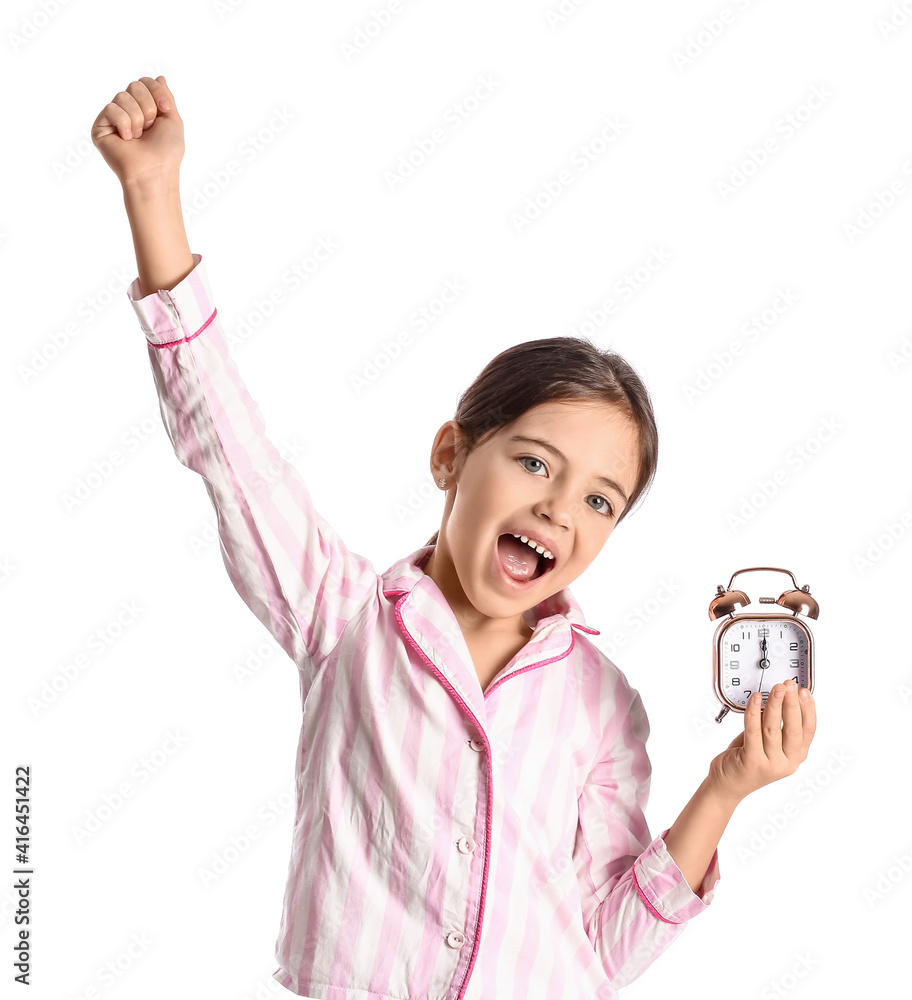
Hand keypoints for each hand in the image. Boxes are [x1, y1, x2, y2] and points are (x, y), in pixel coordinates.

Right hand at [91, 76, 183, 186]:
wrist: (154, 171)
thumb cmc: (166, 152)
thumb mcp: (173, 120)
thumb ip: (165, 96)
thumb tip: (159, 77)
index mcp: (145, 109)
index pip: (145, 82)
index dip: (156, 92)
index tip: (165, 109)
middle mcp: (129, 111)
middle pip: (134, 85)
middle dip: (148, 106)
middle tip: (150, 128)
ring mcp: (114, 119)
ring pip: (122, 96)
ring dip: (138, 118)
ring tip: (138, 137)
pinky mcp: (100, 127)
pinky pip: (111, 109)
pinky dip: (124, 124)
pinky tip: (126, 139)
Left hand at [707, 680, 816, 804]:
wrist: (727, 785)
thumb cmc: (746, 760)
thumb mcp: (767, 743)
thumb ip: (775, 726)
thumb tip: (778, 698)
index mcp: (795, 757)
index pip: (808, 730)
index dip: (808, 709)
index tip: (805, 692)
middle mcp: (786, 762)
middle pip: (793, 728)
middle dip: (792, 703)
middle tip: (789, 685)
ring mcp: (770, 764)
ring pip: (773, 728)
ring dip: (774, 704)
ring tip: (775, 688)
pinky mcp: (752, 761)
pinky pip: (753, 730)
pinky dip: (754, 712)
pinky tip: (755, 699)